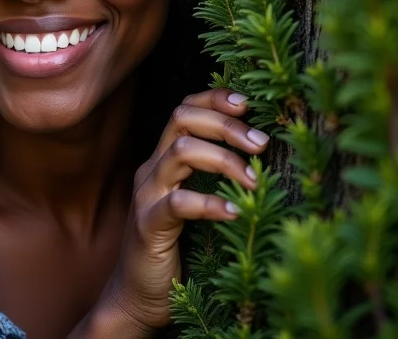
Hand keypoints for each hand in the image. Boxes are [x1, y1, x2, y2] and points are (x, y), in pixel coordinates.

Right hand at [87, 88, 269, 336]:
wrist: (137, 298)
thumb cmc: (174, 250)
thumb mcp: (191, 202)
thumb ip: (209, 176)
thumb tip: (257, 154)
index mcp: (162, 160)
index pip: (184, 109)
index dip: (214, 98)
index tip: (247, 104)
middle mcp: (152, 169)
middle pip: (182, 118)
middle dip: (225, 124)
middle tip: (261, 144)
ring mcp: (147, 195)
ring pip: (181, 151)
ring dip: (224, 159)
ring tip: (252, 181)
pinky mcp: (148, 226)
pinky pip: (179, 203)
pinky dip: (210, 203)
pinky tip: (234, 212)